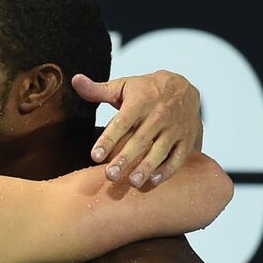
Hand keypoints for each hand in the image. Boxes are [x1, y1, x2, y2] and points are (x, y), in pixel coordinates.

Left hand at [74, 70, 201, 187]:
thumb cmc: (146, 91)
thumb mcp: (124, 86)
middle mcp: (159, 115)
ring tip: (132, 182)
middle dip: (125, 158)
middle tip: (110, 175)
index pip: (122, 122)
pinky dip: (168, 170)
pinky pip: (179, 156)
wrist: (184, 87)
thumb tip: (75, 80)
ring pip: (161, 150)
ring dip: (146, 167)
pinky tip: (153, 181)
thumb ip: (98, 90)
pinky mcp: (187, 139)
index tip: (95, 156)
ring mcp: (175, 128)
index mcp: (140, 102)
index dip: (108, 139)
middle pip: (141, 139)